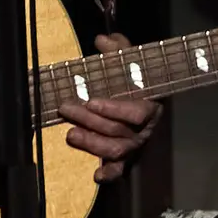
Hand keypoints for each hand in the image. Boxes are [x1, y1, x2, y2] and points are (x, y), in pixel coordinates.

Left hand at [57, 33, 162, 182]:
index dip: (114, 110)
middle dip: (90, 122)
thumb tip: (102, 40)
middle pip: (118, 131)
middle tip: (66, 109)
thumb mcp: (131, 61)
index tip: (91, 102)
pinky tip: (96, 177)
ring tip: (70, 135)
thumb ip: (119, 50)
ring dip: (92, 144)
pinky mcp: (126, 157)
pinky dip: (109, 175)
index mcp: (151, 105)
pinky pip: (120, 170)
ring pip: (115, 151)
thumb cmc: (137, 78)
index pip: (137, 113)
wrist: (148, 95)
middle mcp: (144, 129)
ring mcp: (135, 145)